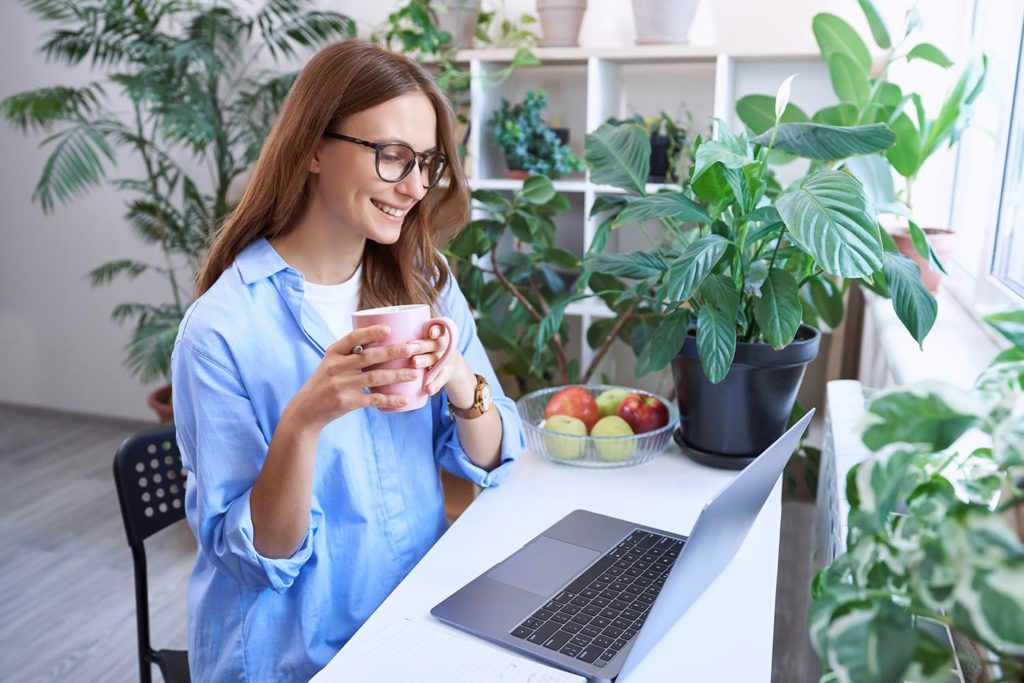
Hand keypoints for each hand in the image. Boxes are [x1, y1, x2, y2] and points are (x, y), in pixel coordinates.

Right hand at [282, 325, 422, 431]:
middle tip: (413, 349)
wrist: (306, 410)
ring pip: (375, 377)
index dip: (371, 332)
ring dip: (397, 375)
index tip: (389, 329)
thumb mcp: (331, 363)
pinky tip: (403, 400)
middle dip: (393, 352)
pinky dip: (389, 400)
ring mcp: (341, 385)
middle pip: (369, 356)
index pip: (353, 338)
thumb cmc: (325, 382)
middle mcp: (336, 367)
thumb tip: (383, 338)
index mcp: (333, 353)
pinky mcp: (347, 402)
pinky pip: (372, 399)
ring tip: (415, 373)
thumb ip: (351, 353)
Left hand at [409, 324, 473, 404]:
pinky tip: (428, 390)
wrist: (450, 365)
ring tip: (414, 363)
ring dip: (425, 361)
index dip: (436, 329)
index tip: (429, 332)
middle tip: (410, 348)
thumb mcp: (423, 340)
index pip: (439, 328)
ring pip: (436, 360)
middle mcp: (443, 346)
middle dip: (423, 345)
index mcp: (437, 335)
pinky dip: (434, 385)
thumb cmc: (427, 349)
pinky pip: (441, 379)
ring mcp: (446, 360)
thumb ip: (406, 335)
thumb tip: (373, 326)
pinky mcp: (446, 374)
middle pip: (435, 344)